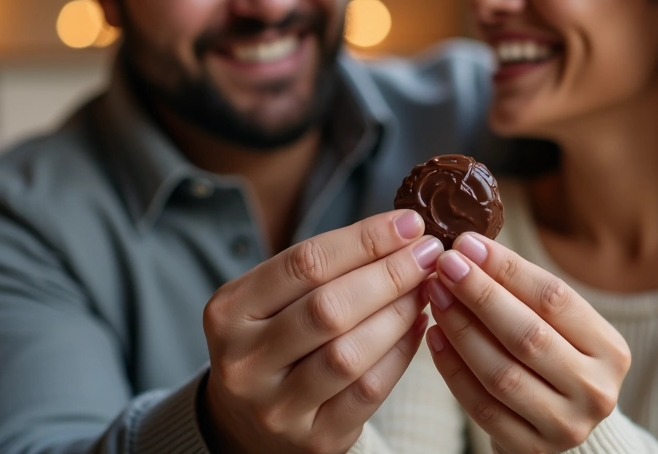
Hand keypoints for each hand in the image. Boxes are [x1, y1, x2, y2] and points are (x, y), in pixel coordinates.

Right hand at [200, 210, 444, 453]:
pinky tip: (419, 326)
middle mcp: (244, 361)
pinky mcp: (313, 439)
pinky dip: (401, 353)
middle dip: (389, 274)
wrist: (248, 422)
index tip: (409, 224)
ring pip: (349, 354)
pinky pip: (368, 391)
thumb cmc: (274, 340)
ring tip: (426, 287)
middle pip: (328, 308)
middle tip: (429, 254)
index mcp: (229, 312)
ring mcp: (275, 406)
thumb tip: (402, 231)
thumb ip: (325, 267)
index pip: (304, 264)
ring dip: (399, 313)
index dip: (364, 240)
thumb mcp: (274, 299)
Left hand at [423, 233, 630, 452]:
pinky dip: (453, 369)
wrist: (559, 422)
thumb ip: (524, 291)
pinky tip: (435, 337)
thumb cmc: (554, 357)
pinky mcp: (530, 449)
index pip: (555, 299)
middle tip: (444, 265)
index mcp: (610, 350)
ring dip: (461, 329)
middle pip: (528, 335)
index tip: (467, 244)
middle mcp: (595, 390)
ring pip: (502, 373)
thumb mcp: (557, 325)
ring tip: (435, 296)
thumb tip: (470, 248)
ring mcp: (565, 426)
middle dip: (480, 295)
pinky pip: (481, 406)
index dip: (508, 269)